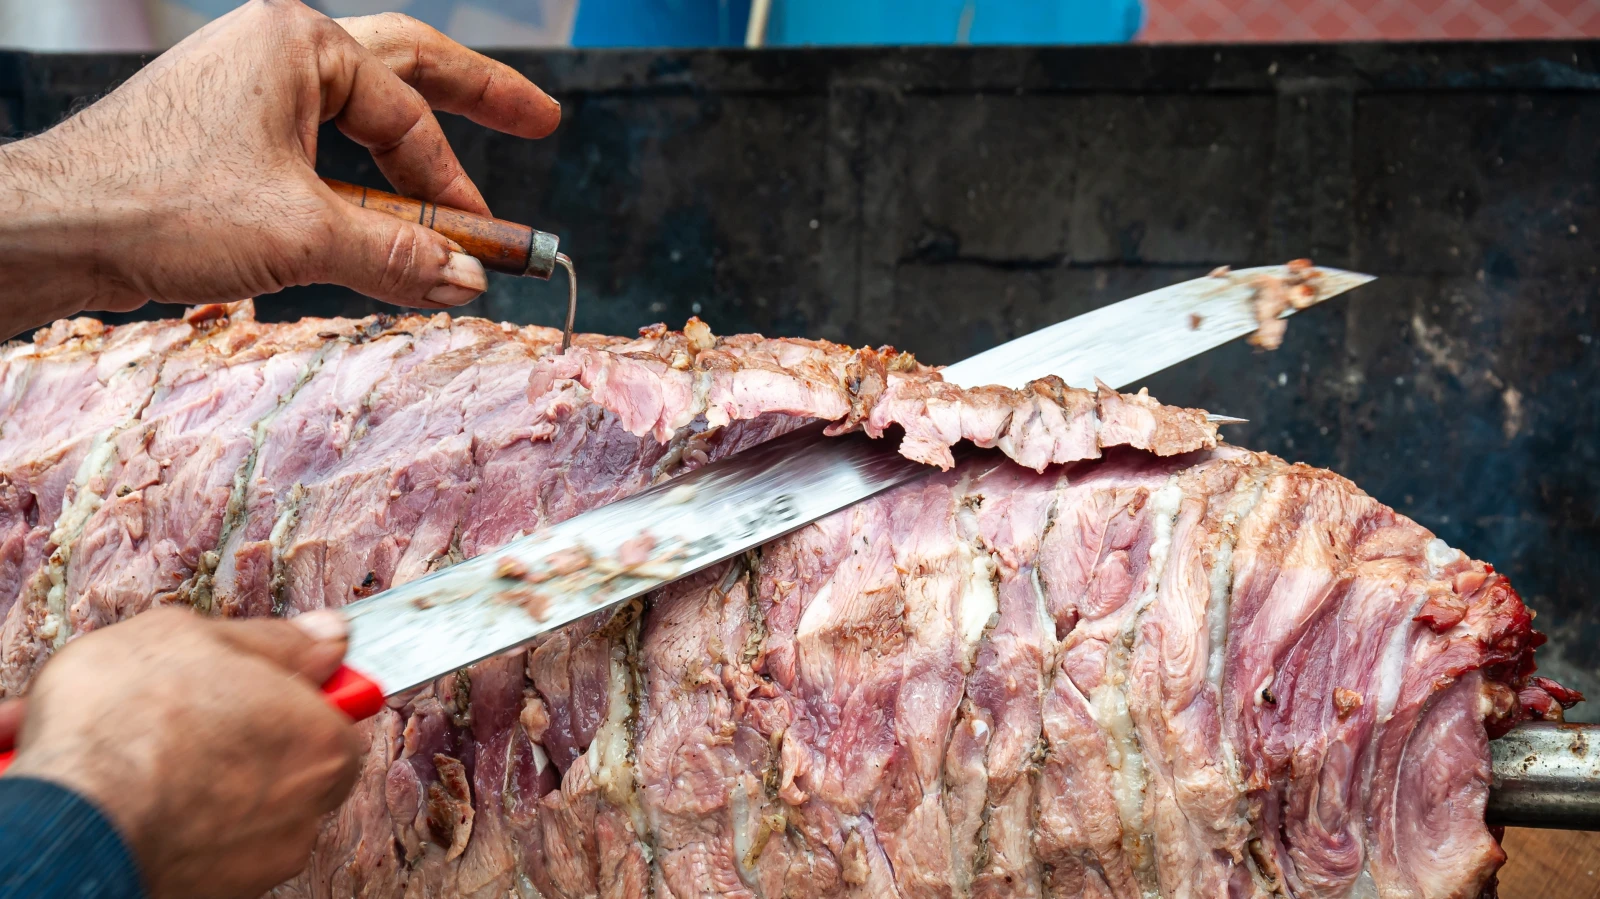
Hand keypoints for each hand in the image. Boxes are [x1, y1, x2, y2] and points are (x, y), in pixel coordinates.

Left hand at [0, 0, 560, 338]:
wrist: (48, 229)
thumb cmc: (162, 208)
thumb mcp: (303, 233)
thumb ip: (399, 256)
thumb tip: (469, 284)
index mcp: (299, 43)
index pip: (409, 116)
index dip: (457, 188)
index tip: (485, 244)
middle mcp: (274, 49)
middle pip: (402, 68)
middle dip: (472, 98)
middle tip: (538, 119)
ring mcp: (242, 87)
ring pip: (352, 114)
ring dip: (404, 158)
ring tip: (451, 193)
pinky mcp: (218, 133)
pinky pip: (311, 150)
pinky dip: (353, 185)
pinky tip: (372, 215)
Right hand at [1, 608, 360, 898]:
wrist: (68, 822)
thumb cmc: (125, 726)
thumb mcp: (195, 636)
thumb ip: (274, 641)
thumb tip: (325, 635)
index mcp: (322, 740)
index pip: (329, 716)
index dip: (281, 695)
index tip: (244, 690)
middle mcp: (305, 808)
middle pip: (282, 763)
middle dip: (233, 740)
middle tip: (172, 717)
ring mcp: (261, 860)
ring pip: (234, 806)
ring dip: (194, 781)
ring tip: (132, 757)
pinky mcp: (212, 893)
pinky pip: (197, 846)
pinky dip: (167, 823)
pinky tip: (121, 798)